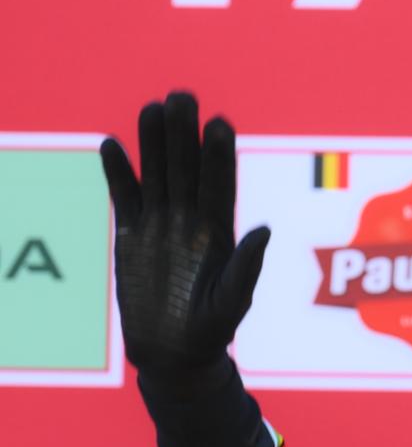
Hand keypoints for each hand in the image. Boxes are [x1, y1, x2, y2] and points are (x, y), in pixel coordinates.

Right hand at [99, 91, 269, 381]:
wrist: (174, 351)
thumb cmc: (212, 329)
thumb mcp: (233, 302)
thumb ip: (247, 268)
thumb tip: (264, 230)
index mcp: (220, 232)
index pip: (219, 185)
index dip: (219, 155)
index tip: (220, 123)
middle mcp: (191, 220)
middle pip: (187, 169)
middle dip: (186, 134)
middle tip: (185, 95)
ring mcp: (160, 224)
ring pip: (157, 175)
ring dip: (154, 142)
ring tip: (153, 107)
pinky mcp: (131, 234)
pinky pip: (125, 198)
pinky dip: (118, 174)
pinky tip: (112, 145)